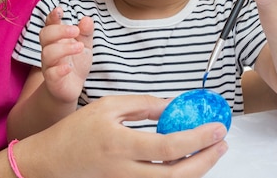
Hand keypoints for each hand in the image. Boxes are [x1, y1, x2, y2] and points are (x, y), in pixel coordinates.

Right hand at [16, 95, 228, 177]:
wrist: (53, 162)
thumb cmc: (77, 131)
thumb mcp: (107, 107)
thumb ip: (142, 105)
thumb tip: (171, 106)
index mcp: (121, 145)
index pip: (169, 148)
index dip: (197, 139)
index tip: (217, 128)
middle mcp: (126, 171)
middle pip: (178, 176)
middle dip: (207, 160)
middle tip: (223, 143)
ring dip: (198, 169)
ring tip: (212, 150)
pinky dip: (180, 174)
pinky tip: (189, 159)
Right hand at [39, 7, 93, 102]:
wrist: (72, 88)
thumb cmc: (76, 63)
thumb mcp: (85, 46)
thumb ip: (86, 33)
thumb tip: (87, 19)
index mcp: (56, 39)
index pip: (50, 24)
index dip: (52, 16)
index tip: (59, 10)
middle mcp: (49, 50)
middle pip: (45, 35)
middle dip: (59, 31)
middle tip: (75, 31)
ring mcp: (49, 65)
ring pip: (48, 53)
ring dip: (64, 48)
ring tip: (79, 47)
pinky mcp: (52, 81)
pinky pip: (51, 74)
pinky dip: (60, 69)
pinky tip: (69, 67)